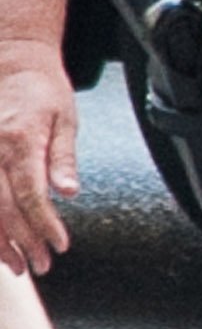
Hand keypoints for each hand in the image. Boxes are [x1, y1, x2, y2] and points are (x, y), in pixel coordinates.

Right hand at [0, 40, 76, 276]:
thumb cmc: (44, 91)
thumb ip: (63, 158)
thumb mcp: (66, 119)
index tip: (59, 246)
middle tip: (40, 266)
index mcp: (21, 141)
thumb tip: (69, 192)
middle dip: (22, 241)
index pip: (32, 194)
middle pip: (3, 208)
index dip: (44, 225)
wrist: (11, 62)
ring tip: (14, 264)